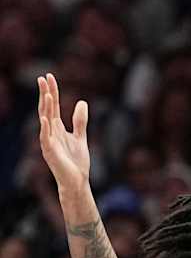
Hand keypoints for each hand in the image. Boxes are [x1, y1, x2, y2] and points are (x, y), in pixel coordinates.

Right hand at [36, 75, 90, 195]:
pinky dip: (45, 128)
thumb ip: (79, 121)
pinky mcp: (49, 152)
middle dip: (45, 94)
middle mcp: (50, 132)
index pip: (53, 105)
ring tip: (46, 93)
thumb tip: (81, 102)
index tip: (49, 76)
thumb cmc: (76, 161)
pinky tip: (45, 118)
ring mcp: (48, 141)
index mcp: (57, 128)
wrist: (77, 181)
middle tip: (43, 78)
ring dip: (45, 107)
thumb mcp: (80, 137)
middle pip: (46, 109)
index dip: (52, 91)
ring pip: (45, 120)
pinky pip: (46, 138)